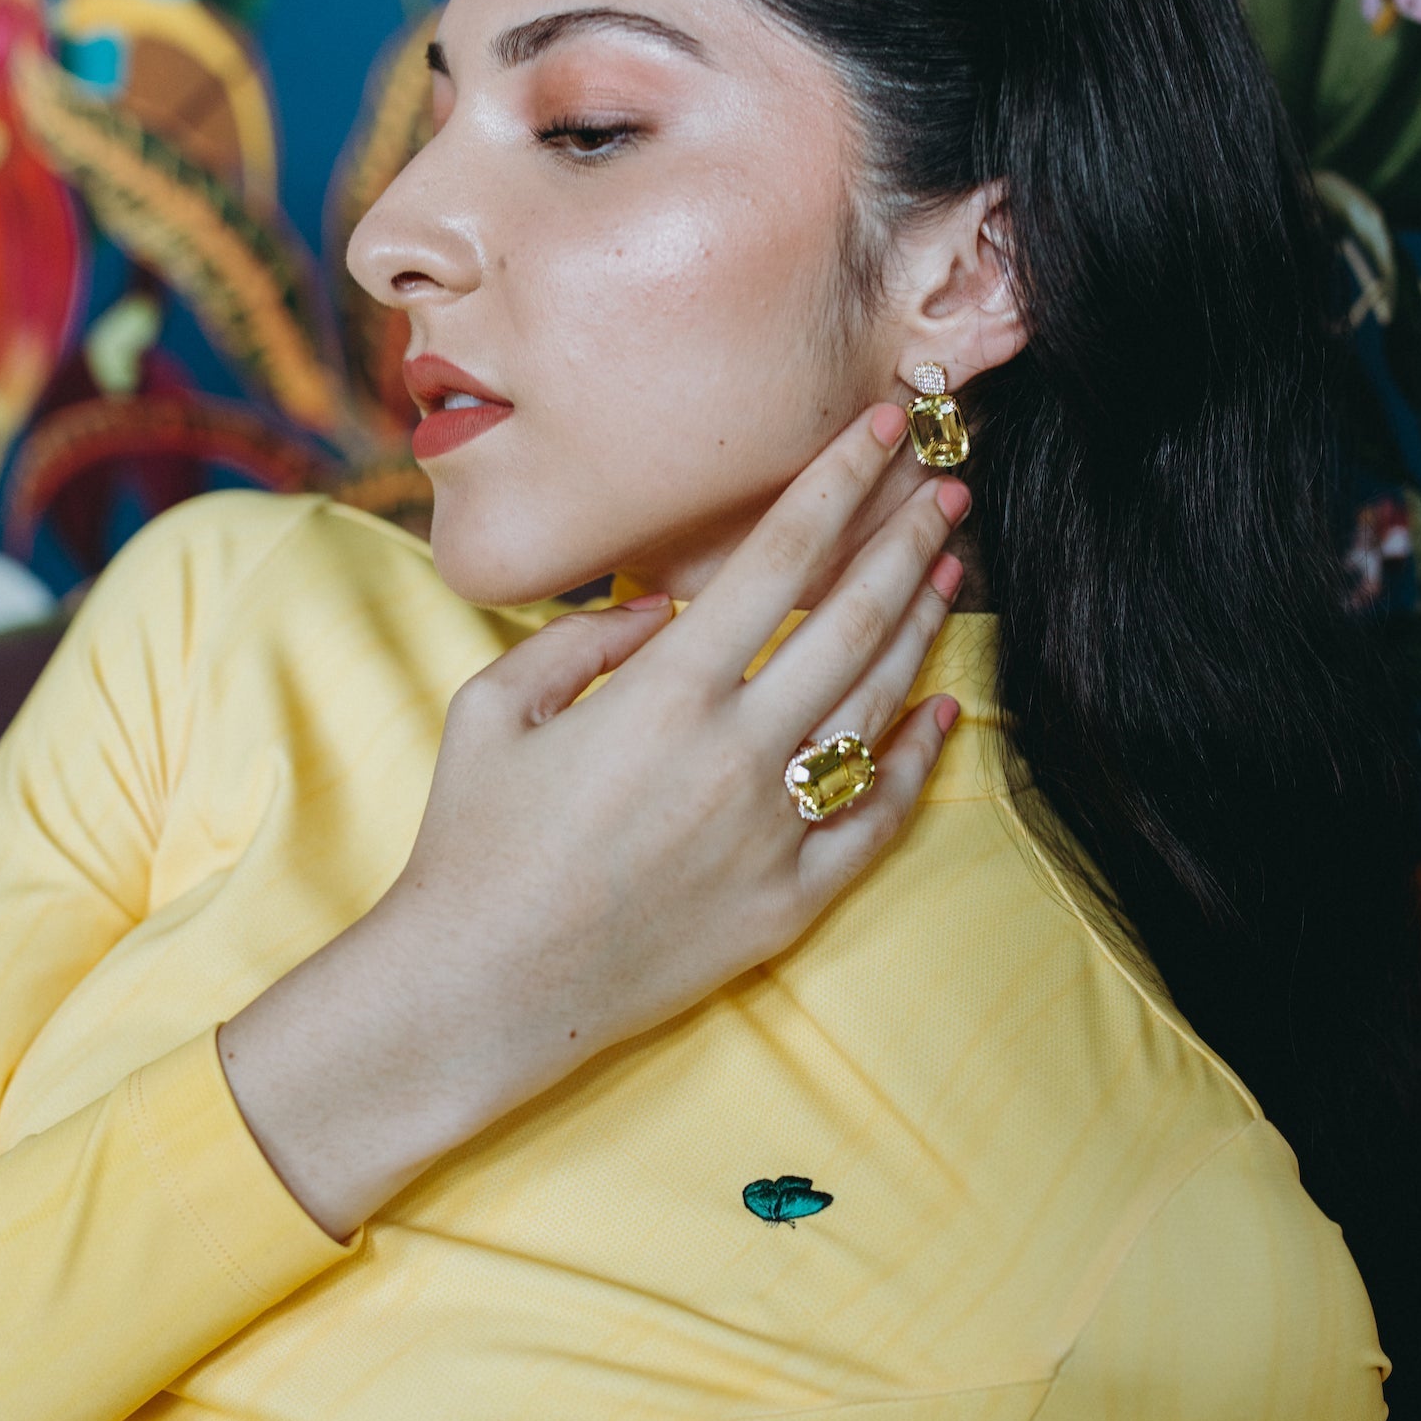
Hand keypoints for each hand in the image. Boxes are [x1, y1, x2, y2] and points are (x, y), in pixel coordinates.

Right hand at [220, 404, 968, 1236]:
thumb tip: (664, 612)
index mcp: (663, 694)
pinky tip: (940, 710)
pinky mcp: (788, 901)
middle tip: (946, 489)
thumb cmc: (473, 843)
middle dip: (904, 542)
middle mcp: (734, 754)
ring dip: (919, 629)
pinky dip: (916, 758)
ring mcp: (771, 832)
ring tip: (947, 571)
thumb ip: (584, 640)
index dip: (839, 482)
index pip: (779, 558)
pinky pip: (876, 818)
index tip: (882, 429)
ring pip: (875, 707)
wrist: (479, 991)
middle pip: (851, 620)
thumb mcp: (493, 708)